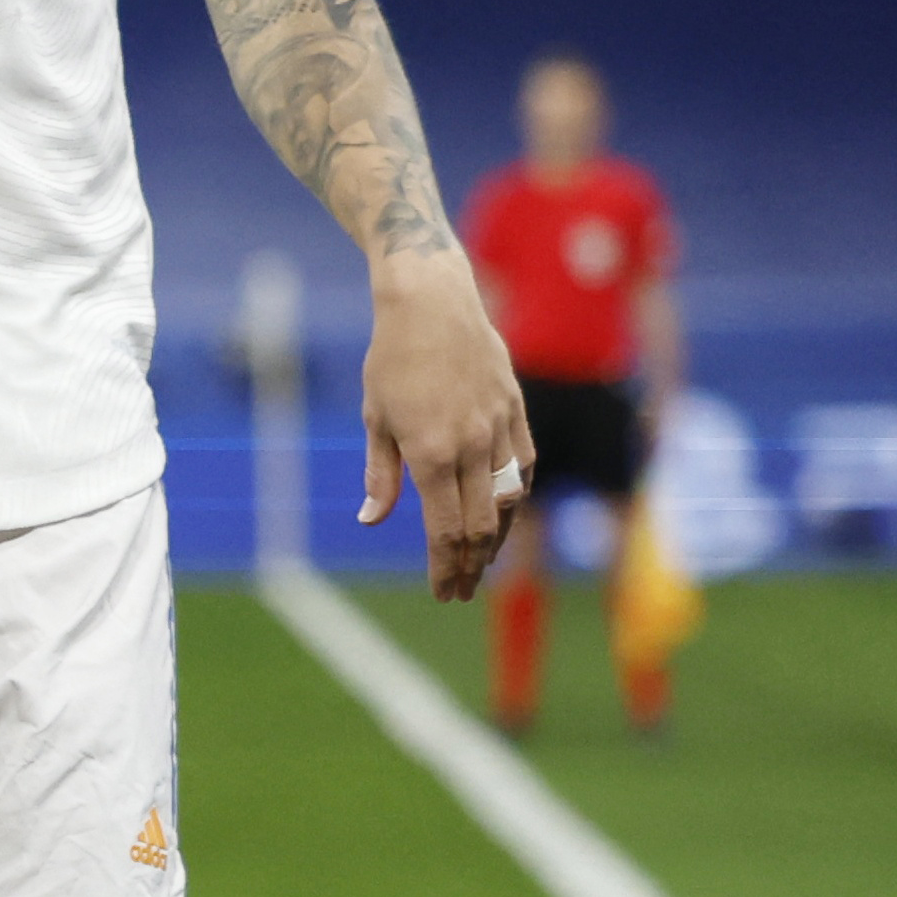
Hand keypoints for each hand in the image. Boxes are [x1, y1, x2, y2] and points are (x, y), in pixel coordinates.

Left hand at [361, 254, 531, 599]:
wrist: (433, 304)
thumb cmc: (393, 360)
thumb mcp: (375, 419)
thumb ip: (381, 476)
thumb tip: (371, 521)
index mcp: (431, 454)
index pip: (444, 531)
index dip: (444, 568)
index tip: (442, 592)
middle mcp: (472, 446)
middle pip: (480, 525)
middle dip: (471, 565)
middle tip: (461, 589)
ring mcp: (500, 428)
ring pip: (509, 500)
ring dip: (497, 537)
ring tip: (481, 560)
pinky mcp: (517, 410)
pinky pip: (525, 465)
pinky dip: (517, 495)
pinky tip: (506, 512)